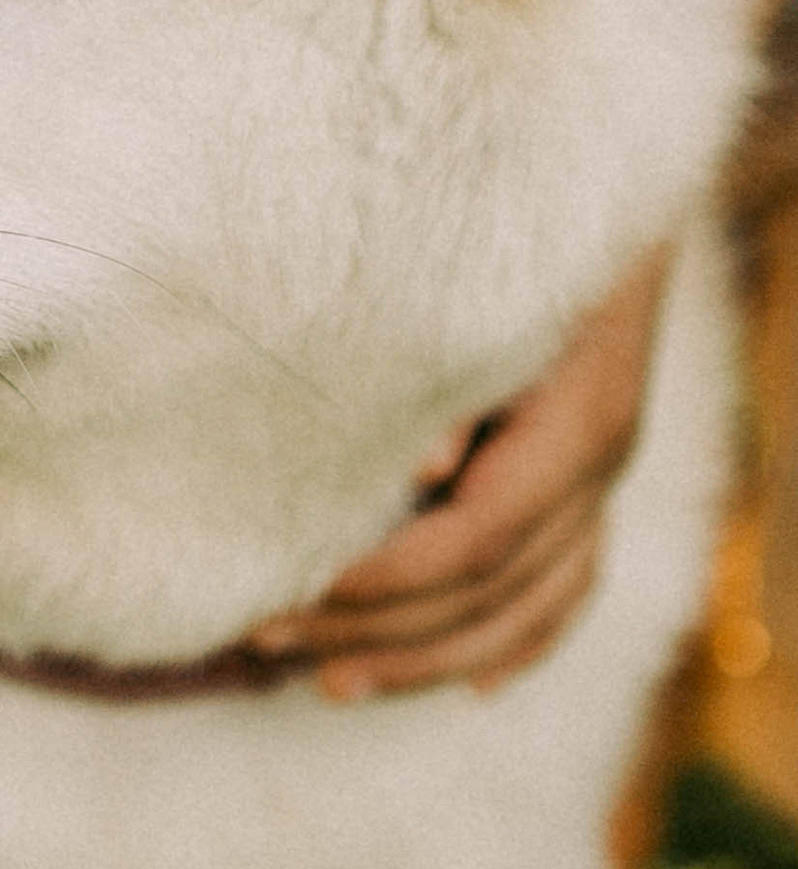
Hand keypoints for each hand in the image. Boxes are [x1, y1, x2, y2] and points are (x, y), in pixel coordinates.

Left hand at [248, 250, 671, 698]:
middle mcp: (600, 465)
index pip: (473, 542)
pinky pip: (568, 590)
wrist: (604, 179)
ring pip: (528, 610)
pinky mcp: (591, 486)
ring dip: (426, 659)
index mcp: (576, 424)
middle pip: (490, 593)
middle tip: (265, 641)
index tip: (287, 597)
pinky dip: (518, 646)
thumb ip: (446, 379)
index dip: (380, 586)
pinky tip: (474, 689)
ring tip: (328, 686)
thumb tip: (419, 469)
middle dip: (376, 631)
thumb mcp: (478, 288)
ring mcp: (604, 483)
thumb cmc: (516, 225)